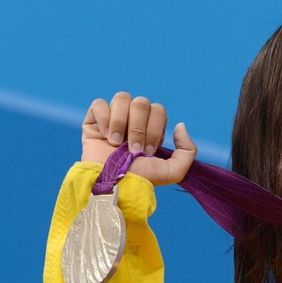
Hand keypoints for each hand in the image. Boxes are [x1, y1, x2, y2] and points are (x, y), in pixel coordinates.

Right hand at [81, 92, 196, 184]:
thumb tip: (180, 125)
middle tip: (133, 150)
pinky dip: (104, 118)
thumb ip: (188, 150)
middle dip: (138, 128)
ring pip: (122, 98)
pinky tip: (104, 136)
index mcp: (151, 127)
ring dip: (121, 122)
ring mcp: (113, 118)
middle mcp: (133, 119)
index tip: (148, 151)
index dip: (154, 128)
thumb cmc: (142, 179)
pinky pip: (99, 104)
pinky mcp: (93, 120)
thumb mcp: (174, 171)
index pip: (158, 110)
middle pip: (141, 102)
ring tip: (115, 144)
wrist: (115, 185)